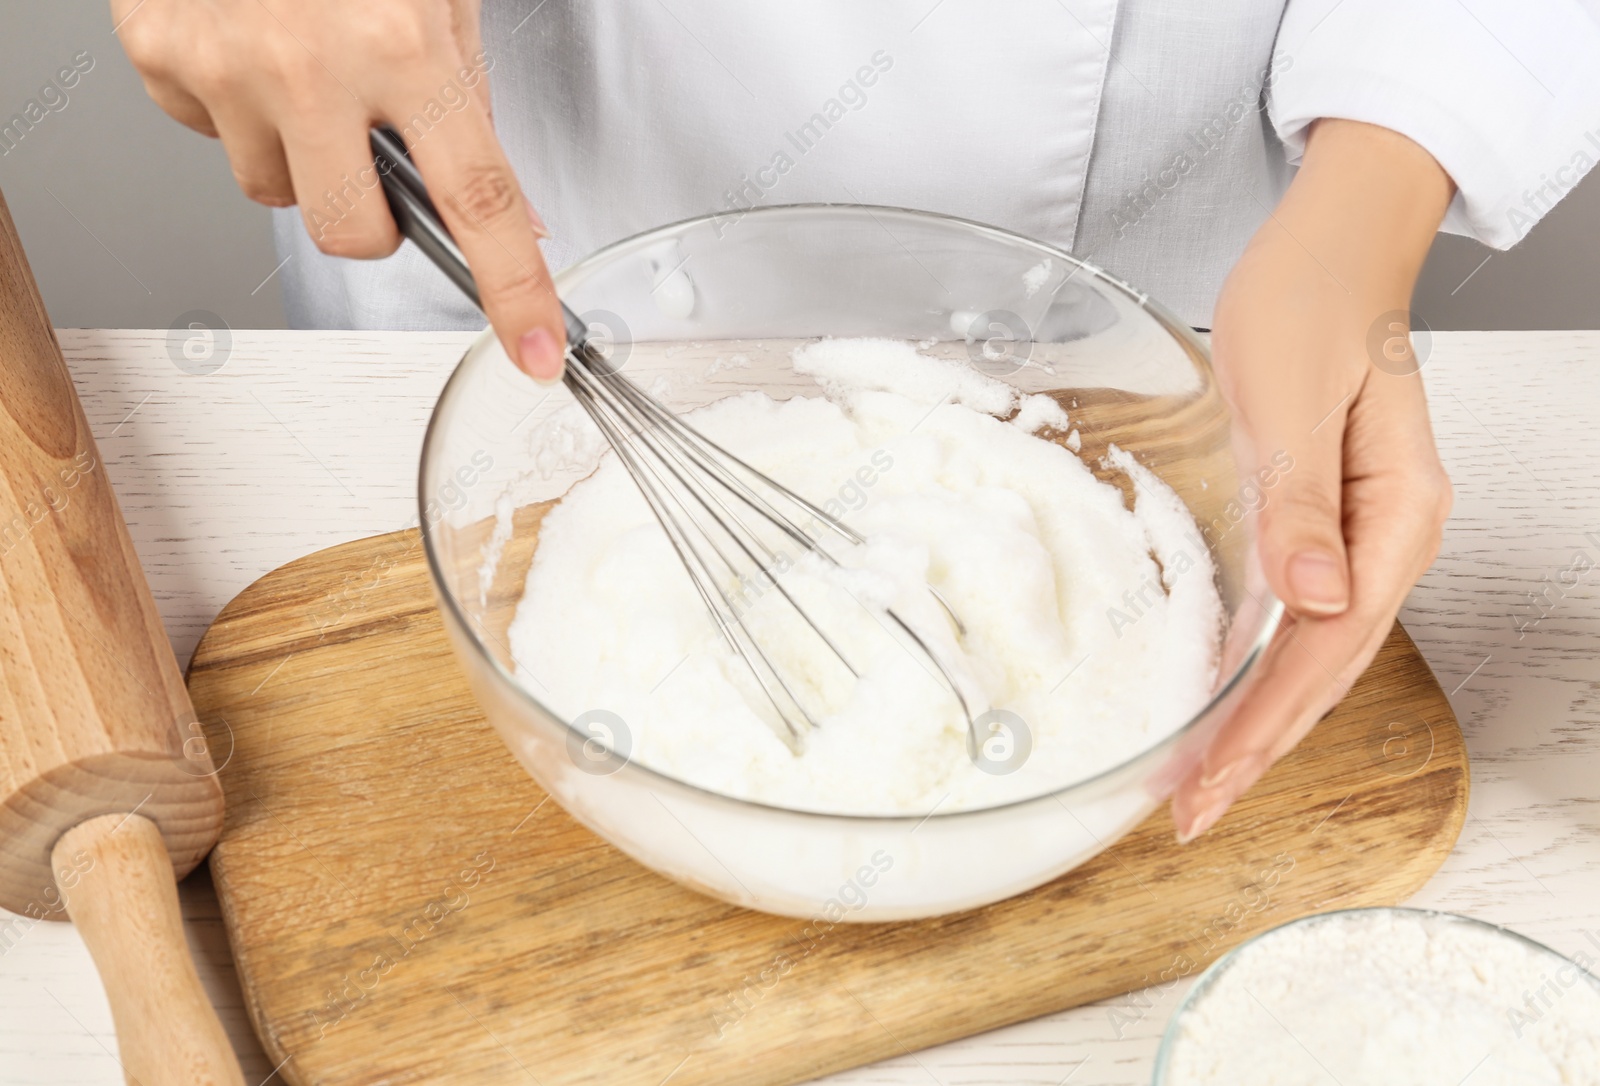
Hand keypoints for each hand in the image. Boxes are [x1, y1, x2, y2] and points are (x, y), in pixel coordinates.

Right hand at [113, 0, 566, 380]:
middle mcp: (309, 65)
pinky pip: (212, 137)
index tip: (536, 349)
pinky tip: (250, 45)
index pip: (476, 201)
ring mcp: (226, 68)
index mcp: (399, 43)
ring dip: (302, 155)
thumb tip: (502, 209)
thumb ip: (466, 99)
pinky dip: (238, 108)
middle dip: (376, 219)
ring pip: (277, 192)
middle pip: (356, 235)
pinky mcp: (160, 59)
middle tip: (376, 152)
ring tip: (303, 65)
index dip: (514, 288)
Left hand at [1172, 119, 1455, 842]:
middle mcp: (1390, 539)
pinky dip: (1259, 669)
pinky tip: (1224, 700)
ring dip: (1257, 721)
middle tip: (1191, 812)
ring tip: (1201, 783)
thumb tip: (1310, 602)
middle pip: (1323, 671)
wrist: (1328, 250)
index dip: (1264, 723)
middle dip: (1257, 747)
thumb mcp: (1293, 399)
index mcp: (1396, 516)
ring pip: (1311, 656)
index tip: (1210, 780)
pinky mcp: (1327, 522)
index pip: (1325, 650)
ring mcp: (1362, 536)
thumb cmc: (1310, 304)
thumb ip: (1304, 502)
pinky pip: (1298, 618)